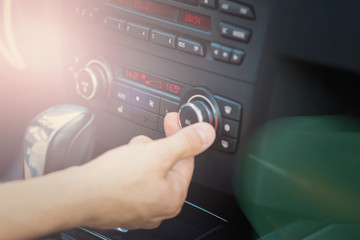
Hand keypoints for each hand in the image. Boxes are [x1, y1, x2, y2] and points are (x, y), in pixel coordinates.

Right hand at [74, 112, 215, 229]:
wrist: (74, 196)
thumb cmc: (111, 181)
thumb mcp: (156, 153)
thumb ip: (185, 142)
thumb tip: (207, 134)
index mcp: (173, 197)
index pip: (186, 159)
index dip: (180, 135)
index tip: (173, 120)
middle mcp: (159, 207)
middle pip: (166, 165)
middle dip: (155, 148)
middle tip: (142, 144)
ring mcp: (140, 208)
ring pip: (148, 170)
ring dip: (140, 156)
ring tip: (125, 156)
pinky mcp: (124, 204)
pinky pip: (134, 179)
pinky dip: (128, 168)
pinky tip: (117, 165)